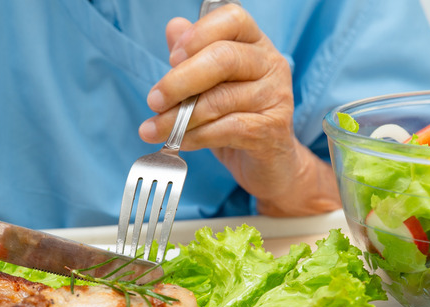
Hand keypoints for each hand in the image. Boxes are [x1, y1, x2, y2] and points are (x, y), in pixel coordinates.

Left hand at [139, 5, 339, 215]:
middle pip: (223, 58)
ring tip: (154, 129)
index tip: (172, 57)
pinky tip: (179, 142)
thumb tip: (174, 27)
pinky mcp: (271, 130)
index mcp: (255, 44)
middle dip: (180, 81)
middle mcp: (270, 65)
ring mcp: (275, 97)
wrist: (270, 164)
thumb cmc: (238, 119)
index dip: (199, 34)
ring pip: (219, 100)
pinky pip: (226, 129)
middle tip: (154, 100)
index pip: (232, 19)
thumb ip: (193, 56)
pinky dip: (195, 137)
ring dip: (179, 118)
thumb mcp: (212, 86)